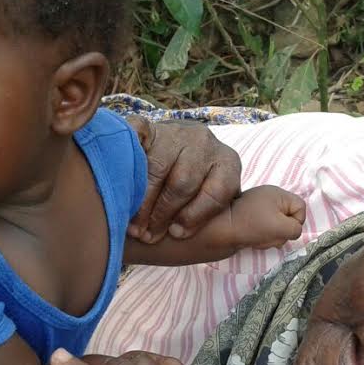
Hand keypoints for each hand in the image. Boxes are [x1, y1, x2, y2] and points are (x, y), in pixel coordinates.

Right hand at [125, 116, 241, 244]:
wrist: (175, 152)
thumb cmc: (196, 189)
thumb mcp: (214, 199)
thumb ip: (218, 214)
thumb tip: (244, 237)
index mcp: (228, 163)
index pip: (216, 192)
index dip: (195, 217)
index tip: (177, 234)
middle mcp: (205, 143)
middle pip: (183, 183)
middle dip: (163, 215)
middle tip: (147, 236)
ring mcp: (176, 132)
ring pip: (157, 169)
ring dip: (142, 200)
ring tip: (132, 225)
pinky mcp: (148, 126)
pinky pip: (136, 142)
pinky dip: (126, 157)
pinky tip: (119, 179)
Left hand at [230, 185, 305, 249]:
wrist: (217, 232)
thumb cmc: (250, 225)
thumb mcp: (280, 226)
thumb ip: (295, 229)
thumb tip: (294, 232)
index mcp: (277, 194)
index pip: (301, 207)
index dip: (296, 221)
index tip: (284, 228)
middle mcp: (268, 199)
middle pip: (289, 219)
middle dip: (282, 232)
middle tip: (269, 235)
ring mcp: (258, 211)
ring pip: (277, 228)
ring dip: (272, 238)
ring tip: (259, 239)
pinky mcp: (249, 222)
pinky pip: (265, 232)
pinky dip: (262, 239)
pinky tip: (252, 241)